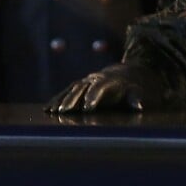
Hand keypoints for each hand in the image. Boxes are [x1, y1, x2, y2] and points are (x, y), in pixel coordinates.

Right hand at [44, 64, 162, 113]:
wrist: (122, 73)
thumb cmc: (129, 87)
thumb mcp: (136, 91)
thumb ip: (135, 98)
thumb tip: (138, 107)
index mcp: (108, 80)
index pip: (99, 87)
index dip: (94, 97)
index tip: (88, 108)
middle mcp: (94, 79)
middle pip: (82, 88)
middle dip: (73, 99)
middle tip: (65, 111)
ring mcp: (85, 81)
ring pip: (71, 89)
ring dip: (62, 100)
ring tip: (53, 112)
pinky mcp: (78, 85)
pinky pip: (65, 91)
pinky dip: (56, 99)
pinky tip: (47, 109)